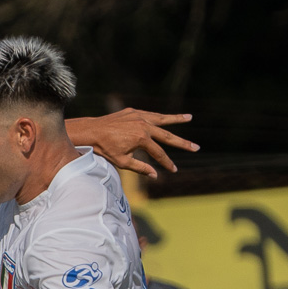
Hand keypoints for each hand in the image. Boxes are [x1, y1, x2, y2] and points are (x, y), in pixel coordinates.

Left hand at [70, 108, 198, 175]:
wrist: (91, 132)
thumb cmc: (105, 149)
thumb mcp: (122, 162)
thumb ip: (140, 168)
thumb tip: (156, 176)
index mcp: (142, 139)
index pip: (159, 153)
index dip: (166, 163)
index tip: (174, 170)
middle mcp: (143, 125)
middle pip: (167, 136)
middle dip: (182, 143)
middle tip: (196, 147)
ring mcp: (139, 116)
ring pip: (161, 119)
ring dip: (176, 119)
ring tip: (189, 117)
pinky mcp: (133, 112)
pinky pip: (150, 115)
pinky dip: (159, 117)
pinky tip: (167, 118)